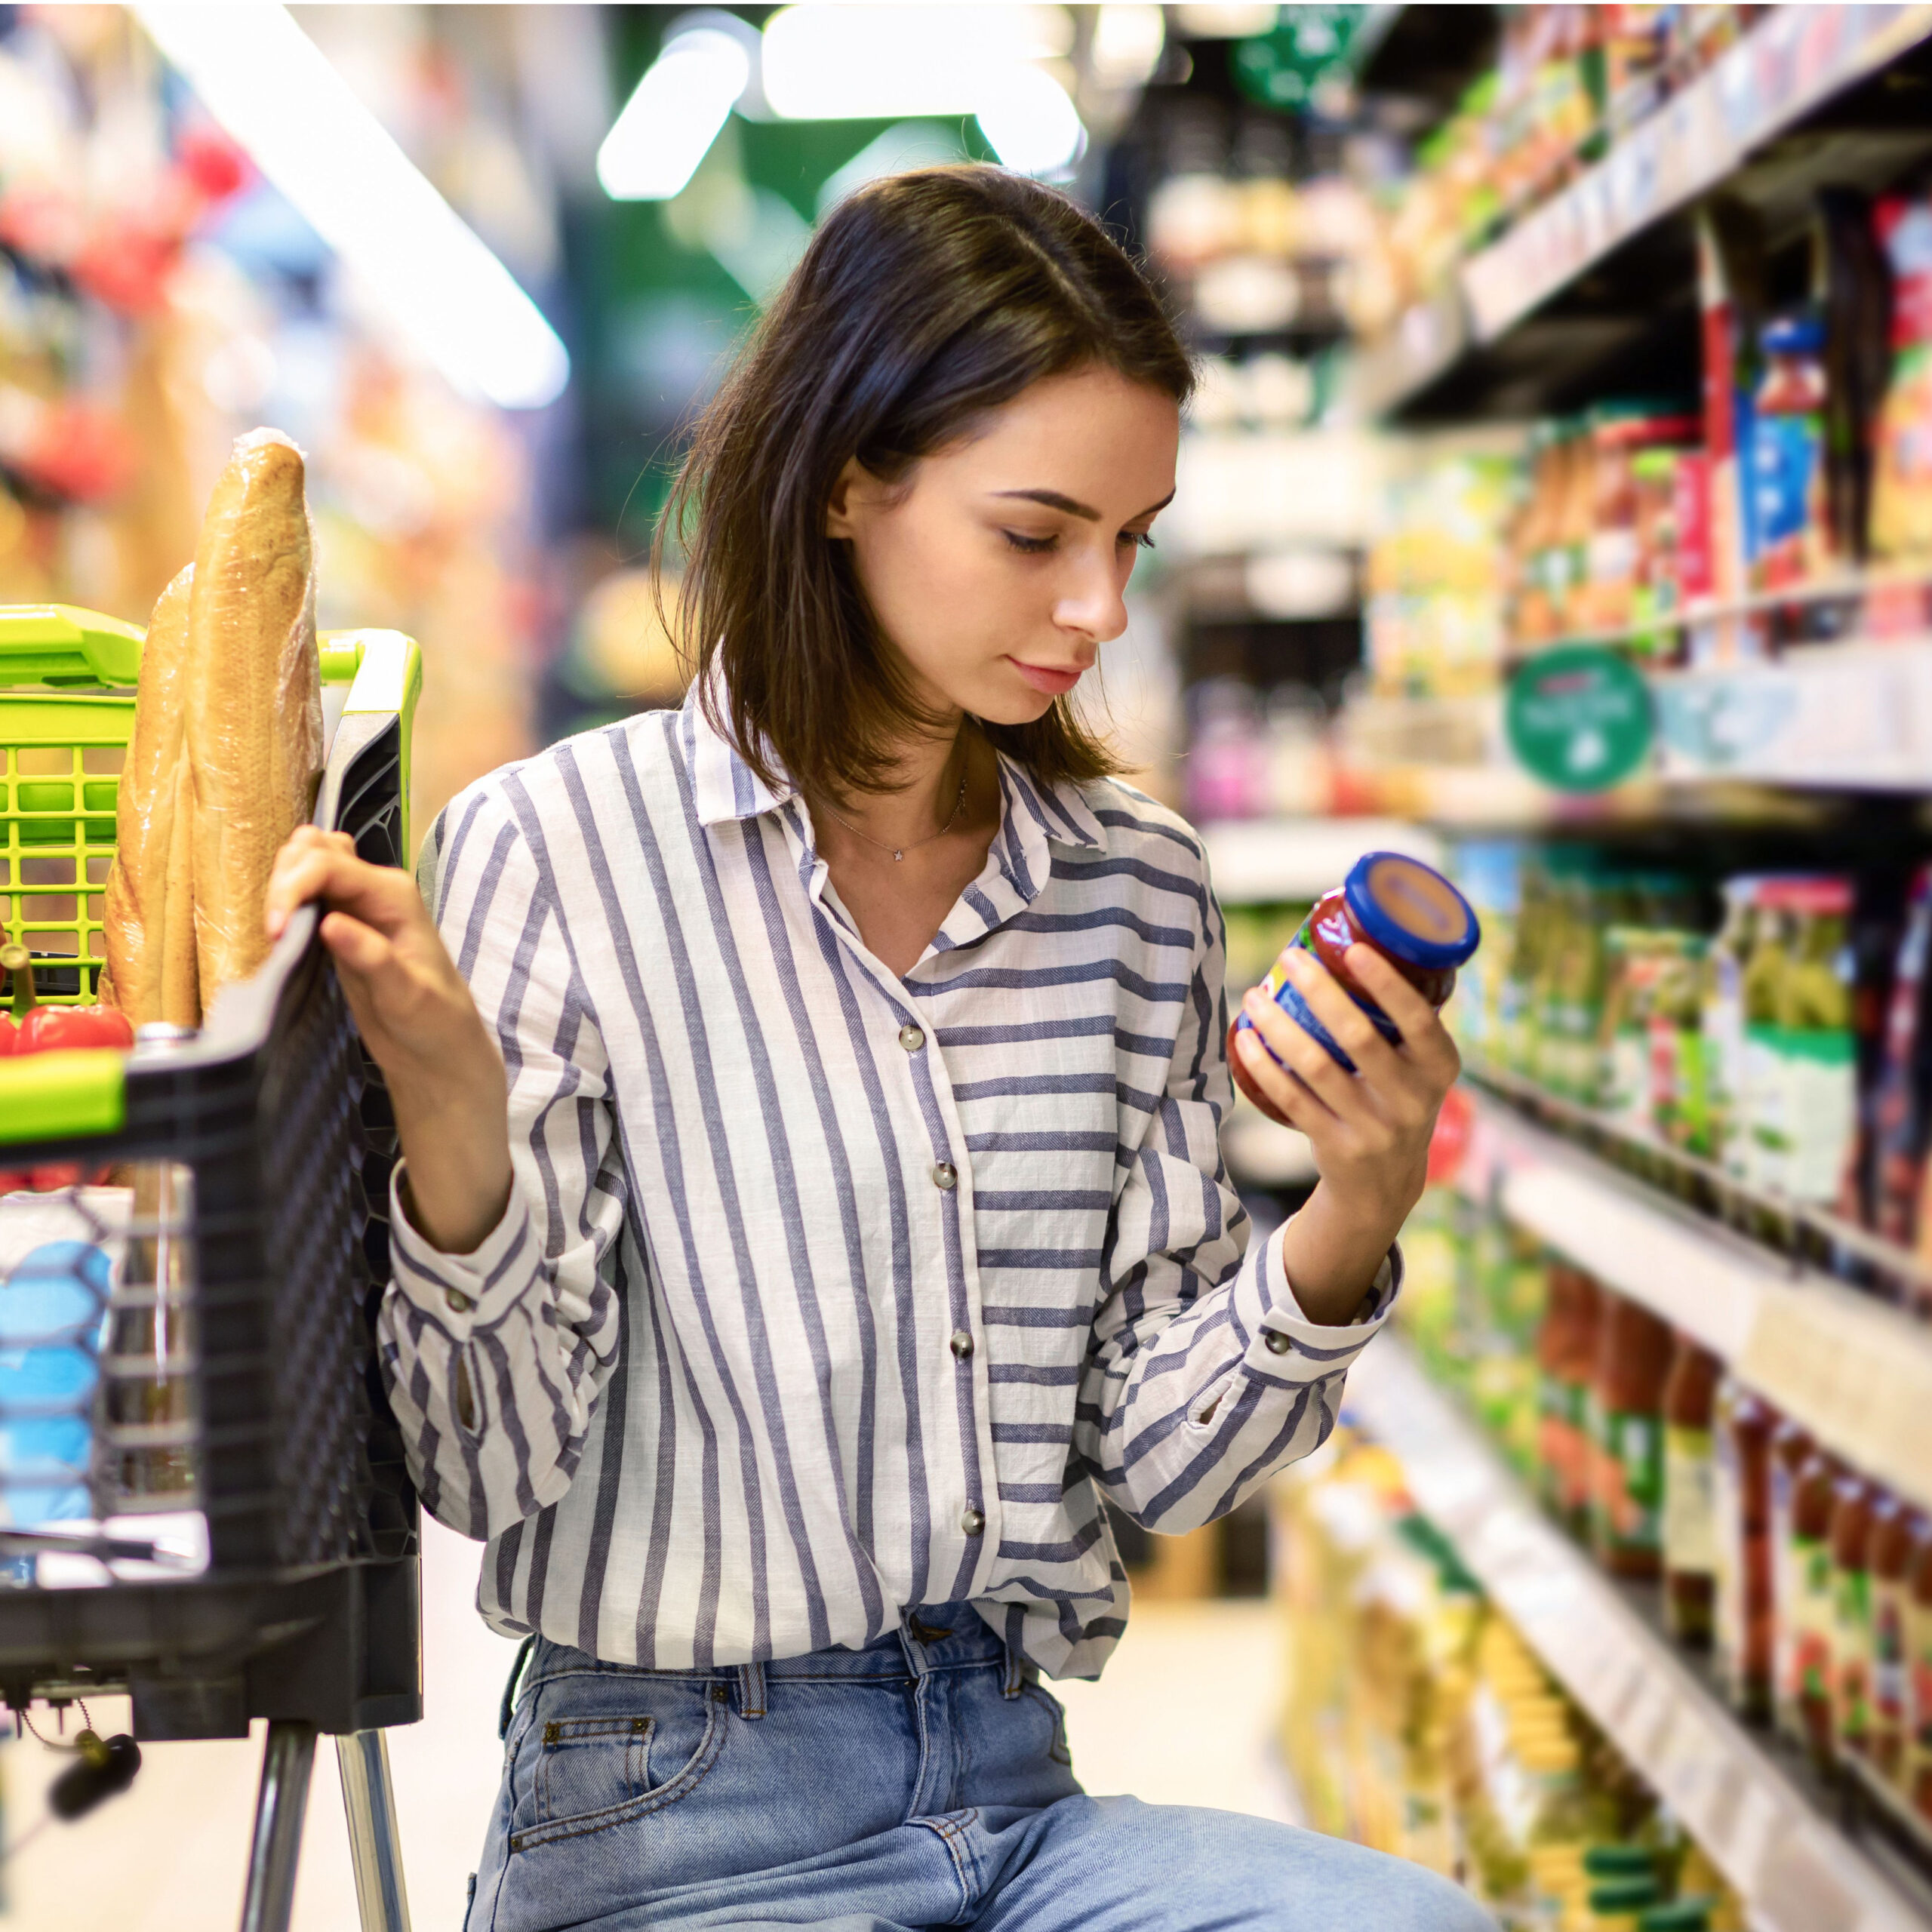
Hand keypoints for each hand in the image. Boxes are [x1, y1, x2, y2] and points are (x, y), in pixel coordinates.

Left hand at [266, 826, 512, 1254]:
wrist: (442, 1061)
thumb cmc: (400, 1008)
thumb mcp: (357, 949)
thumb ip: (332, 900)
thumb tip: (295, 854)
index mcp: (375, 894)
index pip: (315, 852)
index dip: (281, 872)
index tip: (266, 918)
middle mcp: (387, 900)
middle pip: (317, 850)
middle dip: (284, 876)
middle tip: (274, 921)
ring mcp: (400, 935)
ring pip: (340, 871)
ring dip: (303, 885)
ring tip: (288, 925)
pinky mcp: (409, 984)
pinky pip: (376, 950)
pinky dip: (354, 941)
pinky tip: (334, 932)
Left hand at [1234, 943, 1459, 1322]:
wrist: (1384, 1185)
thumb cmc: (1395, 1098)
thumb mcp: (1419, 1068)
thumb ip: (1403, 1021)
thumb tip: (1366, 940)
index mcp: (1440, 1069)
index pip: (1420, 1021)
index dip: (1387, 985)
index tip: (1353, 949)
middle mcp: (1413, 1100)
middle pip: (1358, 1037)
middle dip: (1318, 991)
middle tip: (1289, 957)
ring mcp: (1374, 1128)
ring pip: (1316, 1066)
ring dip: (1279, 1025)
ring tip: (1254, 995)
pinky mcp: (1336, 1146)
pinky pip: (1292, 1098)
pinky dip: (1264, 1065)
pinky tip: (1246, 1039)